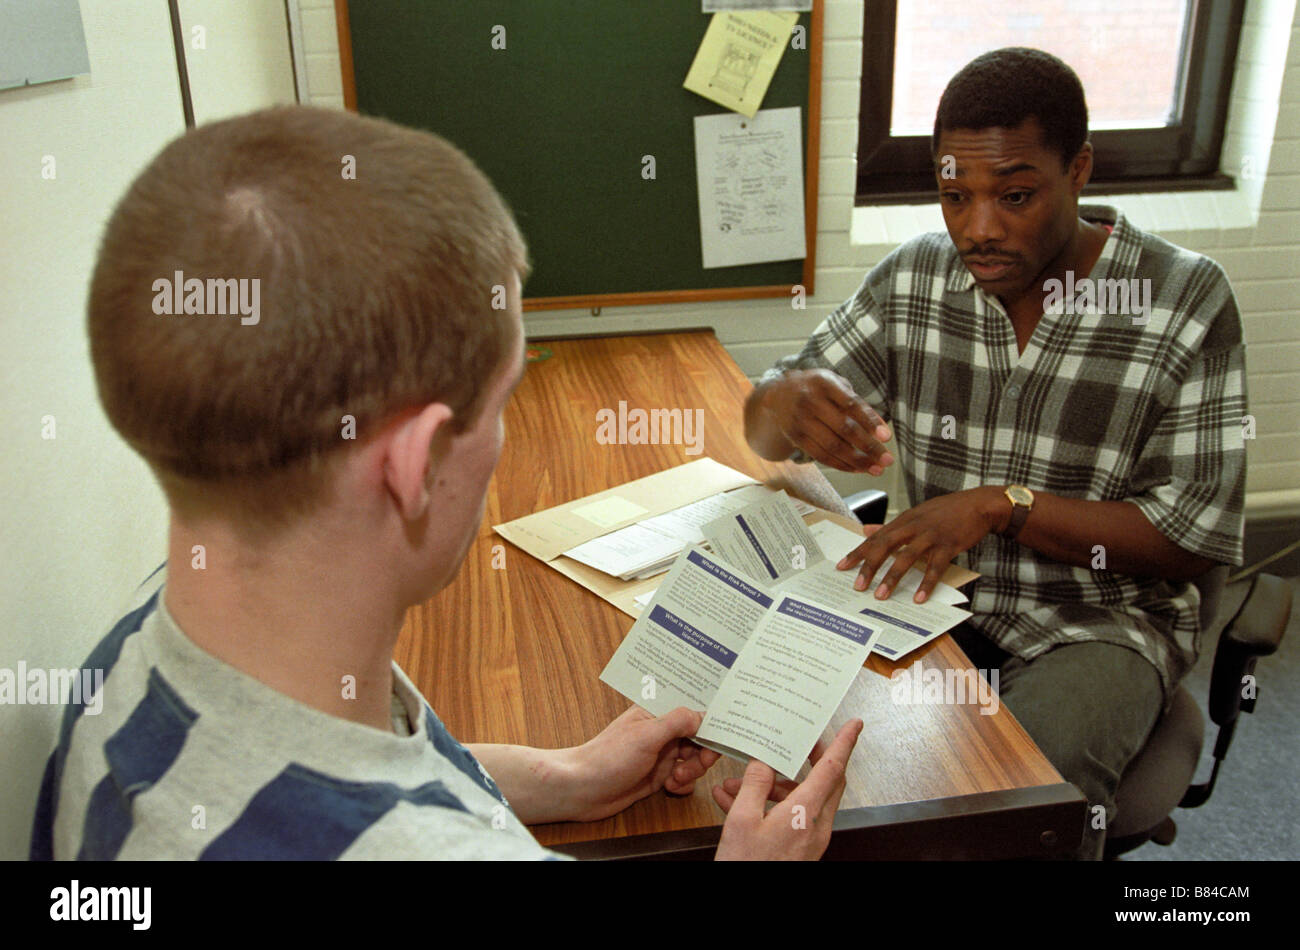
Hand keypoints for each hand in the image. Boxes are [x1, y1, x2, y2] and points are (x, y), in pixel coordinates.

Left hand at [563, 706, 720, 821]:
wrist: (582, 790)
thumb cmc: (608, 757)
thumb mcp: (647, 735)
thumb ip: (677, 722)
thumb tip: (702, 716)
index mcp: (657, 713)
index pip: (693, 711)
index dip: (710, 723)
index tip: (722, 737)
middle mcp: (661, 731)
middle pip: (699, 737)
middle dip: (704, 752)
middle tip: (701, 763)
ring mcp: (661, 754)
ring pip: (694, 759)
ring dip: (693, 770)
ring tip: (676, 778)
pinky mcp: (658, 776)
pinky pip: (684, 779)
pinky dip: (683, 785)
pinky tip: (670, 787)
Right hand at [713, 719, 862, 860]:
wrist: (750, 911)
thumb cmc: (746, 867)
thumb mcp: (741, 821)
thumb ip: (753, 784)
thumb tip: (762, 760)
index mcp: (806, 813)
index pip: (833, 768)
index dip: (844, 742)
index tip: (854, 724)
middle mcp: (815, 825)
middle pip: (826, 781)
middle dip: (814, 758)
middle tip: (802, 740)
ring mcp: (810, 838)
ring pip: (802, 798)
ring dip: (774, 785)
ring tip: (739, 783)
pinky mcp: (799, 848)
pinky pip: (789, 816)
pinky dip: (768, 805)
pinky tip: (735, 802)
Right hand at [759, 370, 893, 472]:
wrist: (778, 394)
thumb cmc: (816, 389)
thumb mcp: (835, 385)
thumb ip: (857, 404)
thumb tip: (880, 431)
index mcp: (824, 383)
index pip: (851, 404)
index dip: (870, 422)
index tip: (886, 437)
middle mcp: (809, 400)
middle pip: (843, 429)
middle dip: (869, 447)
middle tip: (887, 459)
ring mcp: (800, 420)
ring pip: (832, 447)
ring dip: (857, 461)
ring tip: (876, 469)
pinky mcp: (795, 437)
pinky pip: (821, 456)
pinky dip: (841, 465)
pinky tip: (857, 468)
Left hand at [837, 487, 1004, 602]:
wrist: (979, 504)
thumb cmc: (947, 511)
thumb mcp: (916, 514)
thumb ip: (891, 525)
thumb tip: (865, 530)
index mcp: (904, 520)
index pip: (876, 537)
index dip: (858, 552)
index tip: (842, 566)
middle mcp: (914, 526)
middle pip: (885, 545)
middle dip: (869, 566)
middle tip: (858, 586)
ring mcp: (931, 535)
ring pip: (907, 557)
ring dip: (892, 577)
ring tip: (881, 596)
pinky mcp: (949, 544)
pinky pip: (935, 567)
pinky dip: (926, 583)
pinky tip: (919, 598)